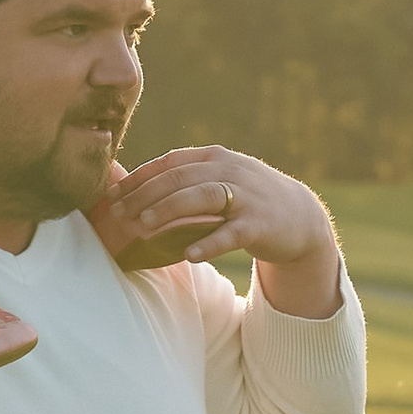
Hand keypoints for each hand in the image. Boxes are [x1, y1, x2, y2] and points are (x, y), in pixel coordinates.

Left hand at [91, 148, 343, 315]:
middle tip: (118, 214)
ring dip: (169, 210)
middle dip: (144, 196)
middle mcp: (228, 171)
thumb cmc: (246, 198)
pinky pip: (230, 233)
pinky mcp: (259, 224)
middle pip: (179, 179)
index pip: (168, 164)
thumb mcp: (218, 179)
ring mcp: (246, 196)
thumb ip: (184, 179)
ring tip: (142, 225)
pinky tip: (188, 255)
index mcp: (213, 157)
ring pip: (201, 198)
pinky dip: (208, 242)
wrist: (301, 217)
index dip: (137, 178)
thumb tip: (130, 185)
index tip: (111, 195)